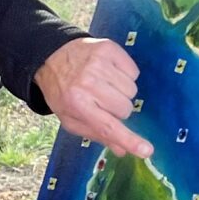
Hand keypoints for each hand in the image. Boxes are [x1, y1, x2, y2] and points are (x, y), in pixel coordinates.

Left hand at [35, 37, 152, 157]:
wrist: (51, 57)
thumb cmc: (63, 92)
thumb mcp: (71, 118)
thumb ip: (96, 134)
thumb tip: (123, 150)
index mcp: (77, 105)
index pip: (108, 127)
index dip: (129, 140)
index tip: (147, 151)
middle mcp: (87, 84)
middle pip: (125, 108)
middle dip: (118, 109)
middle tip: (102, 101)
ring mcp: (99, 64)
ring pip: (131, 90)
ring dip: (121, 91)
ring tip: (104, 85)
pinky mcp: (108, 49)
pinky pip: (133, 71)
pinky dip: (125, 74)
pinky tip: (109, 72)